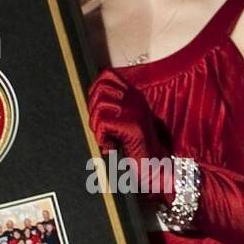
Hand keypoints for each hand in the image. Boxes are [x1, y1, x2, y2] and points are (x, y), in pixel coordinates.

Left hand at [87, 69, 170, 193]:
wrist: (154, 168)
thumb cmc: (135, 147)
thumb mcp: (122, 121)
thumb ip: (110, 107)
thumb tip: (89, 97)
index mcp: (134, 96)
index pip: (107, 75)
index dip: (93, 89)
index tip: (93, 108)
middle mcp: (136, 100)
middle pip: (100, 89)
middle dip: (92, 109)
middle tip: (100, 129)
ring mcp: (135, 112)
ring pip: (99, 107)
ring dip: (96, 127)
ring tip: (107, 140)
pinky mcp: (132, 126)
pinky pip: (102, 124)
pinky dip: (102, 139)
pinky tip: (112, 148)